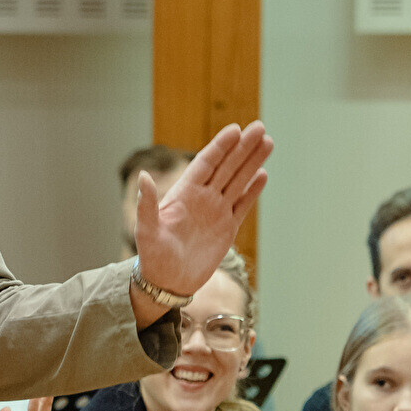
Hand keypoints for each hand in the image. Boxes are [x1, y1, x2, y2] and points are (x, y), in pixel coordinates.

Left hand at [129, 120, 276, 300]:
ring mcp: (216, 212)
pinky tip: (263, 174)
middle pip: (227, 167)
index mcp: (184, 194)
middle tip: (260, 127)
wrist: (167, 283)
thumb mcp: (146, 230)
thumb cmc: (152, 257)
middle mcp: (203, 198)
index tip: (235, 130)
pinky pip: (242, 205)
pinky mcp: (227, 229)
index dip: (220, 146)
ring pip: (238, 181)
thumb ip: (147, 204)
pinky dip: (253, 190)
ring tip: (268, 142)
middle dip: (243, 147)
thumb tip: (142, 176)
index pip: (206, 163)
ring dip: (252, 162)